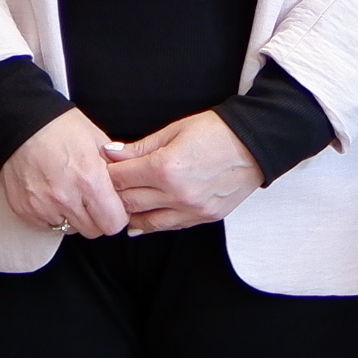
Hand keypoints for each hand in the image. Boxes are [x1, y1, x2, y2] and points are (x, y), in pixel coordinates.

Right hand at [0, 109, 127, 238]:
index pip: (114, 223)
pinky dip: (52, 215)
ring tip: (69, 193)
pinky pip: (47, 225)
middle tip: (91, 199)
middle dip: (97, 218)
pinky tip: (51, 193)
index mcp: (89, 179)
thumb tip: (129, 188)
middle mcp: (65, 198)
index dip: (117, 215)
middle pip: (93, 231)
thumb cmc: (60, 127)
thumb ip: (117, 168)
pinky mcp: (24, 210)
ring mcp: (42, 206)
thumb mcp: (98, 140)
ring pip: (70, 230)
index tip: (113, 205)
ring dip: (74, 217)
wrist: (20, 122)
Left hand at [107, 112, 263, 232]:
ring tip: (121, 206)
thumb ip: (140, 147)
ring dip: (130, 214)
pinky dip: (152, 224)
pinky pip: (169, 227)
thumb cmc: (216, 130)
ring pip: (145, 222)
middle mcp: (176, 193)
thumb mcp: (174, 130)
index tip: (101, 170)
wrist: (256, 145)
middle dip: (113, 195)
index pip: (120, 178)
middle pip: (128, 202)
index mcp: (165, 167)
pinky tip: (141, 220)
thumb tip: (111, 153)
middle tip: (105, 189)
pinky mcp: (204, 218)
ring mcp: (191, 209)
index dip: (106, 174)